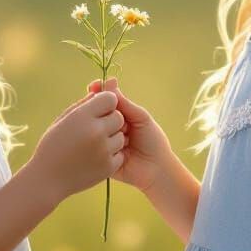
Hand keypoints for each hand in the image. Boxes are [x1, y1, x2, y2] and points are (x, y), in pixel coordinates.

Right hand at [31, 90, 124, 200]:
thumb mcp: (63, 119)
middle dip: (110, 120)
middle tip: (95, 129)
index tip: (97, 111)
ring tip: (93, 145)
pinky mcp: (108, 167)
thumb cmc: (52, 145)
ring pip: (120, 135)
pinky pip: (119, 153)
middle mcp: (95, 131)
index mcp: (83, 116)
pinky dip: (111, 155)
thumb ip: (85, 103)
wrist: (47, 180)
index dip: (105, 103)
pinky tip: (95, 158)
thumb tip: (102, 88)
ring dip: (111, 138)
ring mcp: (103, 150)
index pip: (110, 98)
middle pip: (118, 116)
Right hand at [87, 77, 172, 193]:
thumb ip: (124, 103)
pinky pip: (98, 145)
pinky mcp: (100, 157)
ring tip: (130, 141)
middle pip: (98, 113)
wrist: (157, 168)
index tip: (94, 86)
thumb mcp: (140, 117)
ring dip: (115, 132)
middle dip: (109, 115)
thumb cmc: (152, 141)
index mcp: (117, 117)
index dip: (98, 93)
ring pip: (99, 129)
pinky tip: (125, 151)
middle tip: (127, 126)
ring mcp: (102, 143)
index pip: (103, 102)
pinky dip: (111, 145)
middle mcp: (108, 128)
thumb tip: (110, 82)